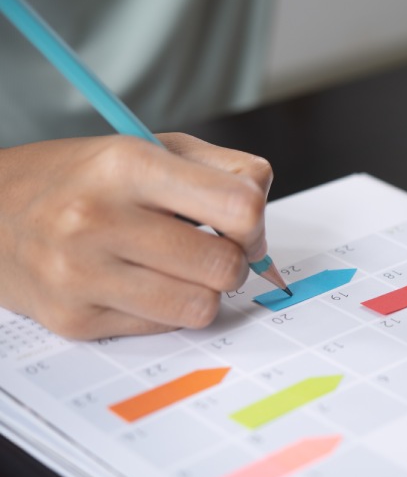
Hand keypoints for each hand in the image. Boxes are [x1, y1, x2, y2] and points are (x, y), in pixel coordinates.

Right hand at [0, 133, 272, 339]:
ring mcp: (80, 275)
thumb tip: (262, 224)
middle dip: (232, 261)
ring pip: (202, 307)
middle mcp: (97, 219)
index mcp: (127, 164)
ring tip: (178, 269)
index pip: (239, 207)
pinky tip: (141, 284)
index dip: (255, 224)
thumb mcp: (155, 148)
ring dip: (204, 290)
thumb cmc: (88, 178)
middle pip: (224, 266)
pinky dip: (168, 310)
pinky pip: (165, 328)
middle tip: (211, 250)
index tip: (243, 226)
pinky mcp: (74, 320)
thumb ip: (227, 171)